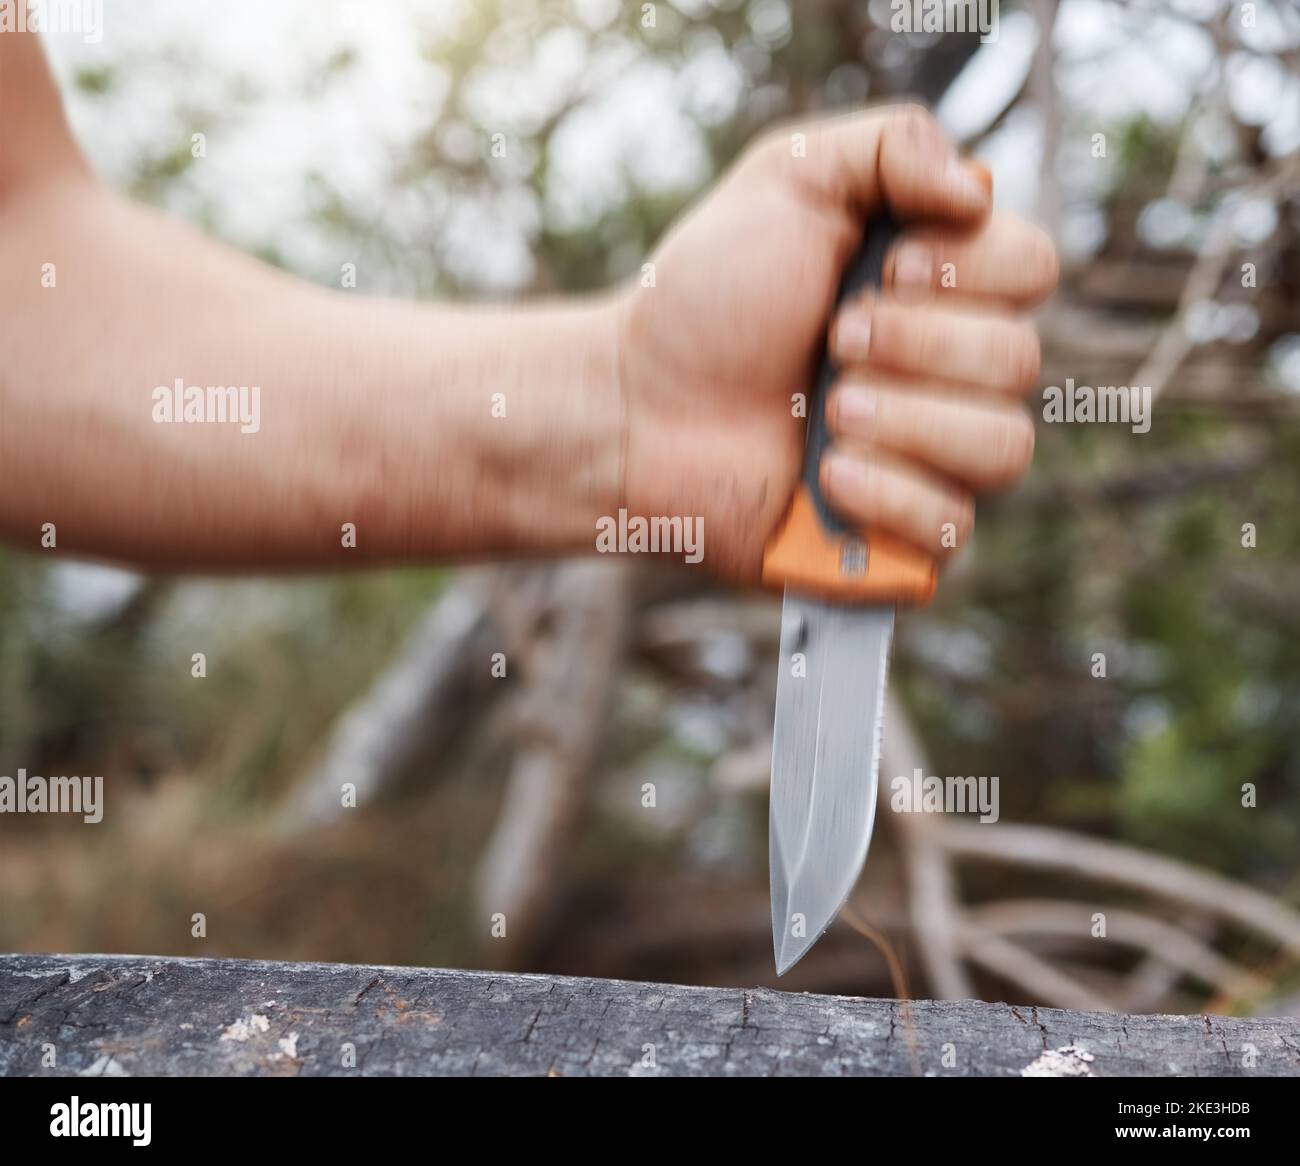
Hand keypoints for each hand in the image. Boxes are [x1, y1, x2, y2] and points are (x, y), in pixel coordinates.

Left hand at [613, 104, 1057, 584]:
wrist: (636, 407)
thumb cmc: (704, 298)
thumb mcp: (788, 179)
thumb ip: (892, 145)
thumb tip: (978, 191)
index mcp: (940, 290)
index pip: (1033, 267)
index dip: (968, 270)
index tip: (880, 270)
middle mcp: (949, 376)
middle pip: (1018, 359)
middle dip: (915, 343)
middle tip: (831, 341)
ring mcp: (930, 462)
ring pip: (1003, 447)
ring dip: (906, 419)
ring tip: (827, 411)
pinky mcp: (898, 540)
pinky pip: (955, 529)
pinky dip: (889, 495)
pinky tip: (826, 474)